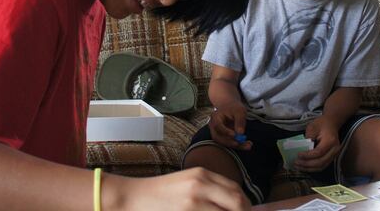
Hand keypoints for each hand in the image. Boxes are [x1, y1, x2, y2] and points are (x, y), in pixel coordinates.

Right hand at [106, 168, 250, 210]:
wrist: (133, 197)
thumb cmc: (160, 193)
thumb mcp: (187, 183)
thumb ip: (209, 190)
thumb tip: (234, 204)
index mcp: (202, 174)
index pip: (236, 190)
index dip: (245, 205)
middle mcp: (201, 184)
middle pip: (237, 202)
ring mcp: (194, 201)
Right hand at [208, 102, 251, 150]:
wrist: (229, 106)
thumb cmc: (234, 107)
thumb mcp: (240, 111)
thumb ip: (240, 121)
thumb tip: (240, 133)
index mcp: (215, 117)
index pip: (218, 126)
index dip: (225, 131)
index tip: (235, 135)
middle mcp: (213, 127)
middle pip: (218, 137)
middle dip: (231, 143)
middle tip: (243, 143)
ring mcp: (217, 133)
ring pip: (224, 143)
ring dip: (236, 146)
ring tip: (248, 145)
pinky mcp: (223, 137)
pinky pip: (229, 143)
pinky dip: (238, 145)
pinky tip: (247, 145)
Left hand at [294, 116, 340, 171]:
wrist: (331, 123)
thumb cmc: (322, 124)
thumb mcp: (312, 127)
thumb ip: (308, 138)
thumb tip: (302, 149)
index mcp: (330, 141)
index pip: (319, 152)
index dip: (308, 155)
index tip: (298, 154)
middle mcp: (334, 150)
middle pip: (320, 162)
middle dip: (307, 164)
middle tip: (296, 162)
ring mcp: (334, 155)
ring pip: (321, 167)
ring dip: (308, 168)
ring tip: (298, 166)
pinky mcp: (331, 158)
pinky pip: (322, 166)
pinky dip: (312, 168)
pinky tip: (304, 167)